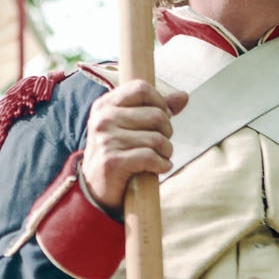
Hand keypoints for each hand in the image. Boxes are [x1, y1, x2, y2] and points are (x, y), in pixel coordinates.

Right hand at [79, 81, 188, 213]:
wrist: (95, 189)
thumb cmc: (117, 153)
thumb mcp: (130, 126)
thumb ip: (155, 108)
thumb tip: (183, 96)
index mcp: (104, 105)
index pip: (141, 88)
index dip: (159, 102)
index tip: (161, 117)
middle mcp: (102, 120)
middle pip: (156, 115)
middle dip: (167, 132)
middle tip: (161, 144)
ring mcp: (106, 140)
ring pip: (157, 139)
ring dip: (166, 152)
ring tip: (159, 158)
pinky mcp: (112, 162)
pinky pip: (151, 157)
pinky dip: (162, 165)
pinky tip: (159, 168)